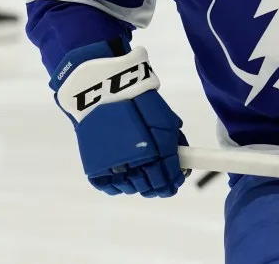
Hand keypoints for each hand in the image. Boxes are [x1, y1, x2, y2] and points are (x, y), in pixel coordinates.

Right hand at [51, 40, 186, 197]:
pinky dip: (118, 184)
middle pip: (151, 188)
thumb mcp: (163, 118)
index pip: (169, 179)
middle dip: (159, 185)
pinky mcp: (95, 168)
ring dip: (139, 184)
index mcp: (156, 152)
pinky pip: (110, 187)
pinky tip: (122, 174)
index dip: (174, 181)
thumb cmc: (135, 99)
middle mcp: (136, 165)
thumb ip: (174, 142)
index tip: (177, 178)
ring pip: (131, 189)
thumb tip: (183, 158)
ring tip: (140, 172)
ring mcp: (113, 168)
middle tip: (161, 179)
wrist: (100, 89)